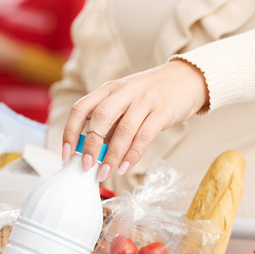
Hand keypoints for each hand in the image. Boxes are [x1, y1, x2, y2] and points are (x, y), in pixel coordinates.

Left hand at [62, 60, 208, 179]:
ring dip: (112, 156)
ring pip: (123, 130)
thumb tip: (91, 153)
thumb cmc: (149, 96)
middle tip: (86, 168)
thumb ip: (109, 124)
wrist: (188, 79)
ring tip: (105, 174)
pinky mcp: (163, 111)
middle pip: (100, 118)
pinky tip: (125, 168)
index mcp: (108, 89)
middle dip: (90, 146)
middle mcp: (124, 92)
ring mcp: (144, 100)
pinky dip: (133, 155)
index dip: (70, 132)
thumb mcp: (124, 102)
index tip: (66, 155)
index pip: (81, 108)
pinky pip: (145, 136)